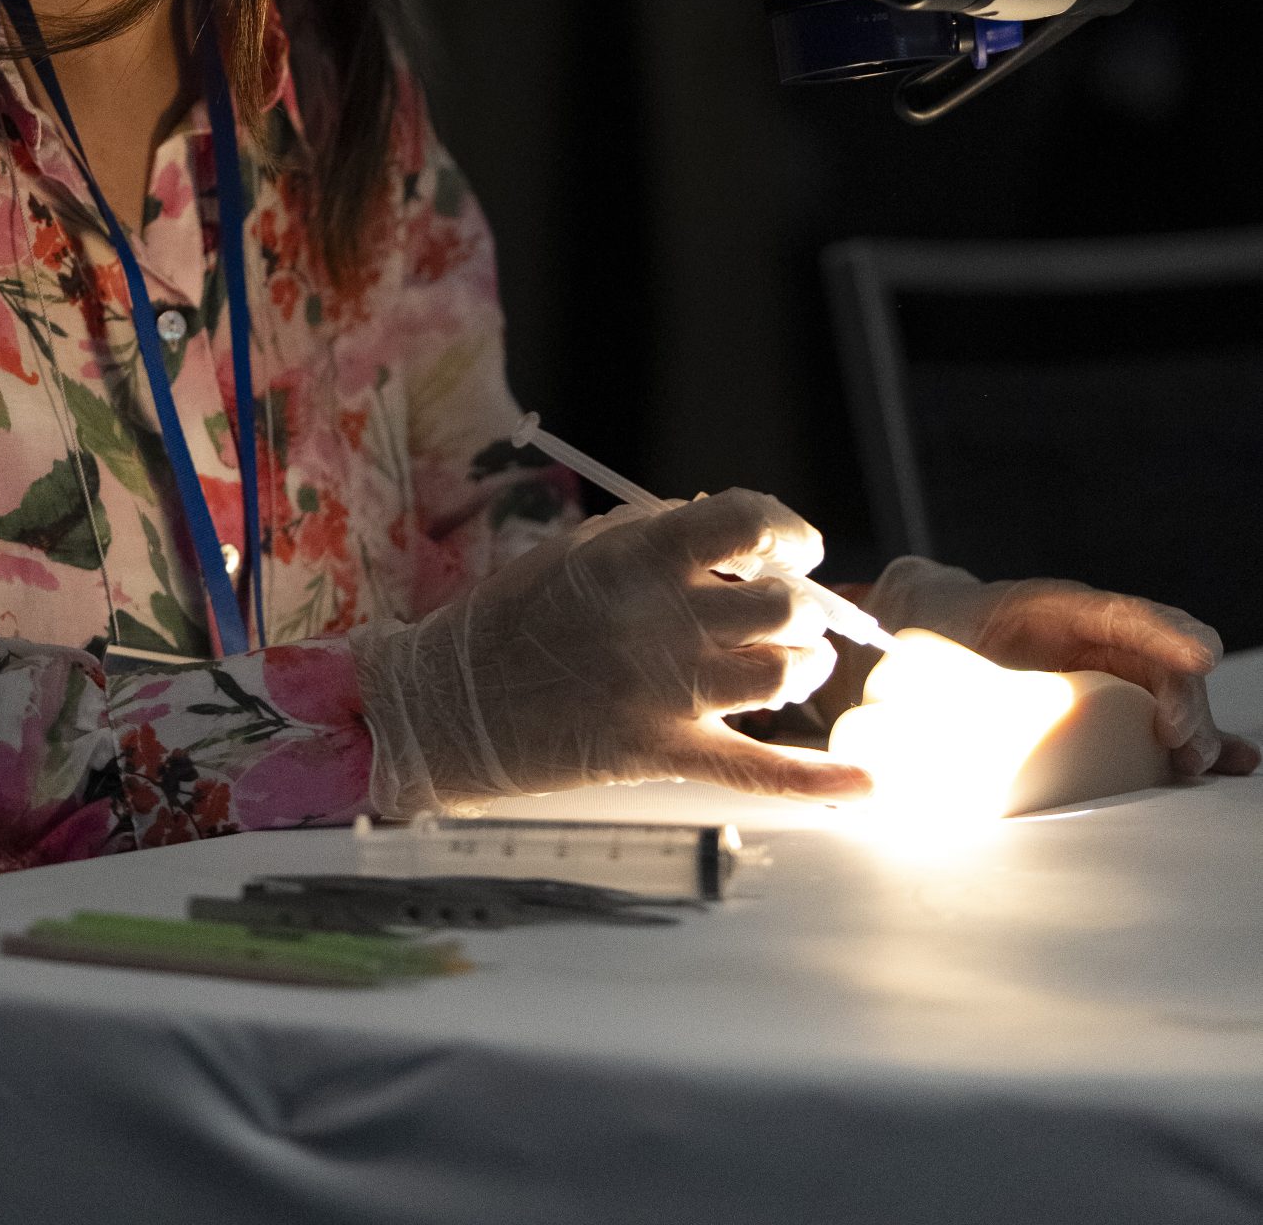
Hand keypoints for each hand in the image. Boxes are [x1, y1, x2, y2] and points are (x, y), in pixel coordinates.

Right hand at [352, 489, 873, 813]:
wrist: (445, 706)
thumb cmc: (508, 620)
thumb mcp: (574, 552)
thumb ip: (651, 535)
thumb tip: (727, 532)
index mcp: (635, 558)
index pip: (745, 524)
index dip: (788, 531)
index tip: (797, 548)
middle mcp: (660, 620)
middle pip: (780, 606)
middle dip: (799, 607)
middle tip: (784, 615)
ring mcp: (664, 692)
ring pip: (781, 675)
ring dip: (803, 666)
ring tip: (791, 666)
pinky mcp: (659, 754)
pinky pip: (755, 769)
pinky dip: (815, 781)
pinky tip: (866, 786)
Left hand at [866, 557, 1259, 779]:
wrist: (920, 634)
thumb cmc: (931, 632)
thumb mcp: (931, 643)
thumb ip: (940, 667)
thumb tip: (936, 707)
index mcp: (1051, 608)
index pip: (1120, 613)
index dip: (1162, 631)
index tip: (1199, 655)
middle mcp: (1089, 635)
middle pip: (1158, 658)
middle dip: (1183, 698)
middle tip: (1183, 745)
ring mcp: (1104, 670)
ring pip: (1167, 691)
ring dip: (1193, 727)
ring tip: (1199, 763)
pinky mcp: (1106, 706)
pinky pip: (1160, 718)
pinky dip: (1196, 739)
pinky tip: (1229, 762)